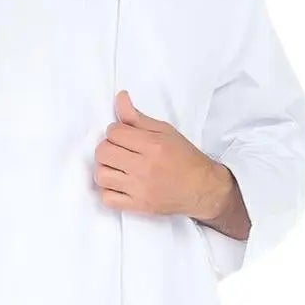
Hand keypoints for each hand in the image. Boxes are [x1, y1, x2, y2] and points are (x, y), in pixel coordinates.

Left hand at [94, 89, 229, 219]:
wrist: (203, 188)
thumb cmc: (185, 158)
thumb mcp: (165, 131)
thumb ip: (138, 117)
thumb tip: (120, 98)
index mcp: (153, 145)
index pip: (114, 132)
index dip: (115, 131)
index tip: (124, 136)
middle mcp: (145, 167)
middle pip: (103, 152)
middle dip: (107, 148)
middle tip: (118, 151)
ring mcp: (140, 189)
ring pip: (101, 175)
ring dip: (105, 168)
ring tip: (117, 167)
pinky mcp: (139, 206)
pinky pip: (107, 199)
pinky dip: (108, 191)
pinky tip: (119, 184)